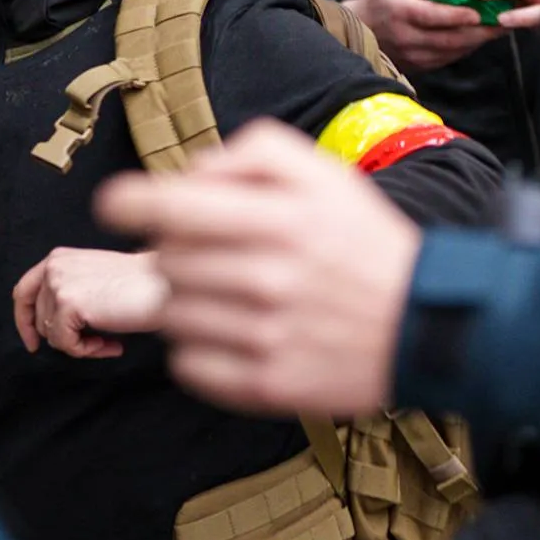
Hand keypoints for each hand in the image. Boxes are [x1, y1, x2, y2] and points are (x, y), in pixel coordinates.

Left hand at [13, 247, 168, 358]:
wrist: (163, 286)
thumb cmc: (138, 286)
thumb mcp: (92, 278)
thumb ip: (68, 292)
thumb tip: (48, 329)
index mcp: (57, 257)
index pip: (23, 292)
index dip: (24, 321)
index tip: (33, 342)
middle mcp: (53, 266)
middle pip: (39, 320)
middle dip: (65, 337)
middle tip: (96, 342)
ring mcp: (58, 284)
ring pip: (52, 335)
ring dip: (81, 345)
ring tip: (109, 339)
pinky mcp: (68, 304)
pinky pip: (65, 344)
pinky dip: (88, 351)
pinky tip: (112, 343)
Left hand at [97, 122, 418, 416]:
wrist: (426, 325)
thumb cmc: (363, 242)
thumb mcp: (324, 173)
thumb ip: (253, 153)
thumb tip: (191, 174)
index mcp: (283, 220)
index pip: (175, 207)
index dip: (130, 202)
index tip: (112, 203)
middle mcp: (270, 278)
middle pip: (167, 260)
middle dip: (175, 250)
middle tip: (211, 253)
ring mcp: (266, 337)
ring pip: (171, 312)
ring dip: (186, 298)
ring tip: (229, 293)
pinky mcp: (266, 386)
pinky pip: (187, 364)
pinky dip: (196, 347)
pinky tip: (234, 332)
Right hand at [349, 0, 497, 71]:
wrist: (357, 32)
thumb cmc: (379, 2)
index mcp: (401, 13)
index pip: (432, 16)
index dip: (457, 16)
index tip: (478, 13)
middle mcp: (407, 38)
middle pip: (448, 38)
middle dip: (478, 31)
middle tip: (502, 21)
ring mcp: (413, 56)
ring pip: (451, 51)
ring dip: (476, 41)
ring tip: (498, 29)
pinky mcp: (418, 66)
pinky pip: (447, 59)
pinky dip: (466, 48)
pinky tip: (479, 38)